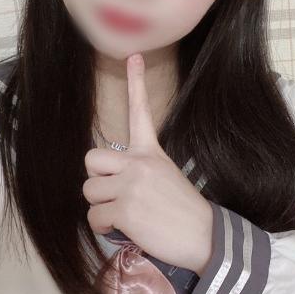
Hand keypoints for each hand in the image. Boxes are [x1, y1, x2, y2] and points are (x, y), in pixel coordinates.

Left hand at [83, 52, 212, 274]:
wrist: (205, 237)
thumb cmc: (185, 211)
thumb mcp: (166, 178)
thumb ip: (138, 171)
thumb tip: (111, 182)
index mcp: (151, 152)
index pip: (140, 112)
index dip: (135, 83)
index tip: (133, 56)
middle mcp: (139, 163)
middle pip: (91, 159)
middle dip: (96, 179)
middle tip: (116, 193)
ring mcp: (131, 184)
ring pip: (88, 191)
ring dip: (100, 207)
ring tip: (123, 215)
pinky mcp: (125, 208)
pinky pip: (94, 216)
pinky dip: (104, 227)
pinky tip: (124, 229)